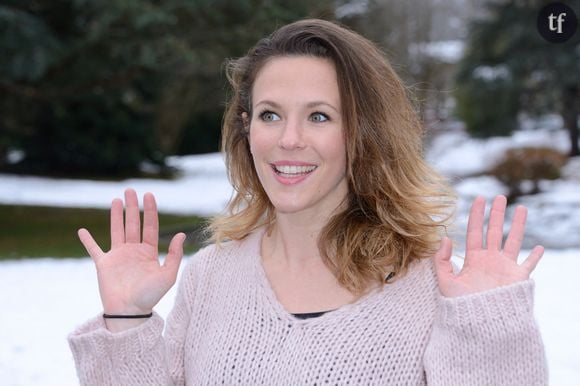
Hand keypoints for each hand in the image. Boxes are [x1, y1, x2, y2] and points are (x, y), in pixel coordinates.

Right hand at [78, 188, 185, 314]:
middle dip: (132, 207)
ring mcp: (118, 257)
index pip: (150, 226)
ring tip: (116, 200)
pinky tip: (82, 230)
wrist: (129, 313)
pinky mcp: (103, 265)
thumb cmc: (150, 296)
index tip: (149, 195)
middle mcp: (134, 252)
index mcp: (149, 253)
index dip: (150, 210)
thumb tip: (181, 234)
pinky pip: (94, 250)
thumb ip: (174, 254)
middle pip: (133, 224)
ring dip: (116, 215)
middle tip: (130, 190)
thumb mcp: (168, 275)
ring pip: (116, 230)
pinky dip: (87, 241)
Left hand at [433, 195, 543, 296]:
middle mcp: (490, 261)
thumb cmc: (460, 307)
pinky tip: (539, 247)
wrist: (479, 326)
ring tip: (521, 208)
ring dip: (517, 225)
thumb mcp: (446, 282)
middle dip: (497, 214)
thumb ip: (442, 260)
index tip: (478, 198)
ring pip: (513, 241)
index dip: (476, 215)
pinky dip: (535, 257)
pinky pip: (529, 265)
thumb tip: (445, 238)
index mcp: (473, 260)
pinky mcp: (518, 279)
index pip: (474, 232)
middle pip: (494, 232)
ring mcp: (505, 269)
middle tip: (500, 196)